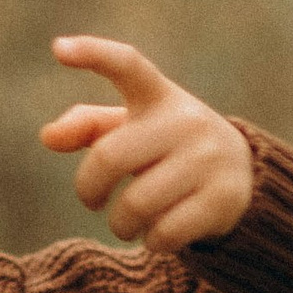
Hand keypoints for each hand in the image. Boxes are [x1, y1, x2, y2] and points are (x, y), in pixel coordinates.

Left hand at [41, 38, 252, 251]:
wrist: (243, 174)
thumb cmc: (168, 148)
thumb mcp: (133, 129)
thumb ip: (88, 127)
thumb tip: (48, 137)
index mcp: (158, 96)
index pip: (127, 65)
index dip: (93, 54)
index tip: (58, 49)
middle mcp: (185, 120)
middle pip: (110, 157)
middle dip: (88, 189)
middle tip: (92, 202)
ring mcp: (208, 158)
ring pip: (136, 204)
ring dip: (121, 225)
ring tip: (127, 225)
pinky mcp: (224, 197)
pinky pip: (165, 233)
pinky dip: (152, 243)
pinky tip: (159, 237)